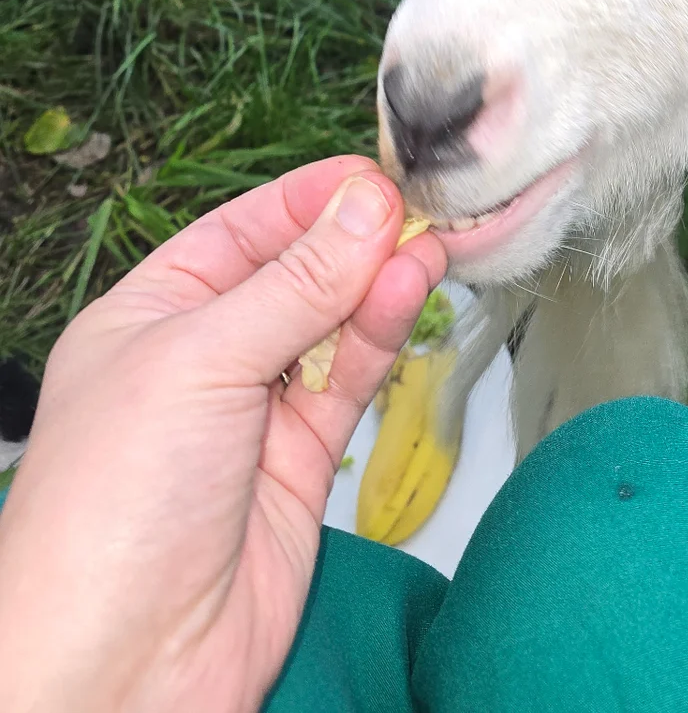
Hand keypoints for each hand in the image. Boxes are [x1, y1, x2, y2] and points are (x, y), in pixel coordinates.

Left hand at [0, 156, 446, 712]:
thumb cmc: (107, 513)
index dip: (308, 200)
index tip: (374, 175)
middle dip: (353, 238)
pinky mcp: (302, 465)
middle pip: (294, 274)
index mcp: (148, 314)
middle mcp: (201, 358)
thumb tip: (362, 208)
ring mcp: (253, 414)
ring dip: (380, 283)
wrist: (122, 667)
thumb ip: (294, 286)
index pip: (241, 230)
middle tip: (417, 205)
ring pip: (333, 326)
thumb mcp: (198, 363)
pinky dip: (384, 336)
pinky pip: (351, 382)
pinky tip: (410, 292)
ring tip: (428, 241)